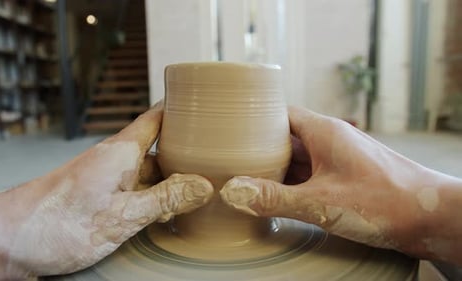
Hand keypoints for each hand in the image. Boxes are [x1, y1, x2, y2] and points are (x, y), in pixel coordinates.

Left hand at [0, 104, 213, 278]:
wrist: (10, 240)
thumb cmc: (58, 222)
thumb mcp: (120, 215)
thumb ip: (164, 199)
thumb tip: (205, 185)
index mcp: (122, 152)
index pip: (158, 118)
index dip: (182, 108)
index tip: (207, 104)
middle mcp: (117, 161)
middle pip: (161, 148)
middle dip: (188, 153)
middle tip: (222, 160)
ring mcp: (109, 181)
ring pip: (151, 174)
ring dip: (174, 181)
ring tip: (206, 190)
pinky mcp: (102, 200)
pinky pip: (138, 193)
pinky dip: (157, 200)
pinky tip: (172, 214)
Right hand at [221, 106, 461, 264]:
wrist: (434, 217)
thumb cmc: (386, 201)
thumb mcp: (322, 202)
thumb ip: (275, 198)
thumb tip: (233, 192)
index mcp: (323, 131)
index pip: (279, 114)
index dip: (254, 122)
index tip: (230, 133)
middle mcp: (330, 141)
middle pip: (285, 138)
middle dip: (260, 150)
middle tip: (231, 163)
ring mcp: (340, 160)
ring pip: (299, 159)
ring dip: (277, 170)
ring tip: (248, 181)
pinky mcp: (348, 179)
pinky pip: (312, 176)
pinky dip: (294, 184)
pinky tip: (280, 198)